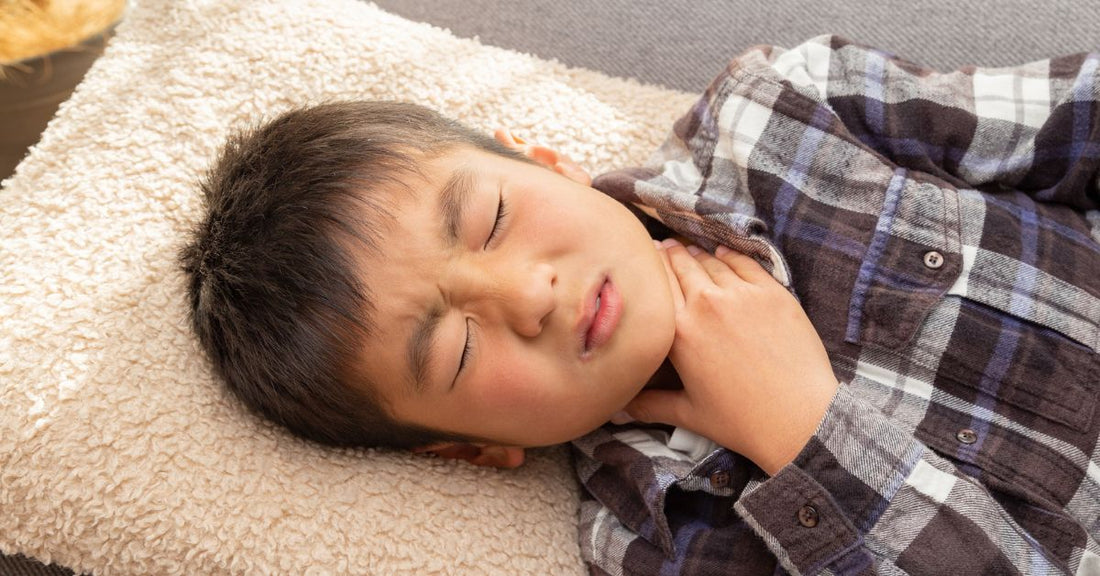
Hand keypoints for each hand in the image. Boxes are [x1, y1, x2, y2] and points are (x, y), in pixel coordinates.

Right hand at [624, 240, 838, 474]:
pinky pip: (744, 263)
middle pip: (681, 264)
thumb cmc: (742, 421)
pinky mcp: (772, 293)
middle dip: (670, 254)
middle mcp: (706, 305)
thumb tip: (616, 409)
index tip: (643, 260)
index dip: (648, 268)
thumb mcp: (688, 414)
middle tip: (664, 247)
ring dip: (697, 254)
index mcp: (679, 332)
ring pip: (710, 261)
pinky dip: (729, 257)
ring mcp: (742, 295)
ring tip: (689, 250)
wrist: (799, 418)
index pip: (657, 283)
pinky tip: (723, 255)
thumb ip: (649, 405)